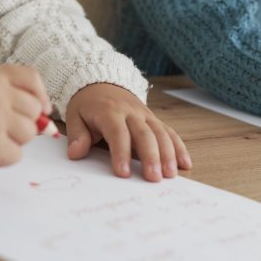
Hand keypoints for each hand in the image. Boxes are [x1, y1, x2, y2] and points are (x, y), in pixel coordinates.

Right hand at [0, 65, 49, 181]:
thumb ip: (7, 96)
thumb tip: (47, 119)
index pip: (32, 79)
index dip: (40, 95)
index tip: (40, 109)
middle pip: (34, 109)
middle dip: (21, 123)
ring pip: (29, 134)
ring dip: (11, 142)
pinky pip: (16, 155)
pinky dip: (1, 159)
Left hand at [65, 83, 191, 181]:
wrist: (101, 82)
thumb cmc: (88, 104)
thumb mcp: (75, 115)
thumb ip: (77, 135)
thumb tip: (76, 153)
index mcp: (110, 112)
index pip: (118, 133)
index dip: (121, 153)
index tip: (123, 173)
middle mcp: (131, 113)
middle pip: (145, 134)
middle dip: (151, 157)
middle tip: (153, 178)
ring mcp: (146, 115)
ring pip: (161, 133)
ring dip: (168, 154)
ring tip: (171, 175)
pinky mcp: (154, 119)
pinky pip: (169, 132)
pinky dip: (179, 148)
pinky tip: (185, 164)